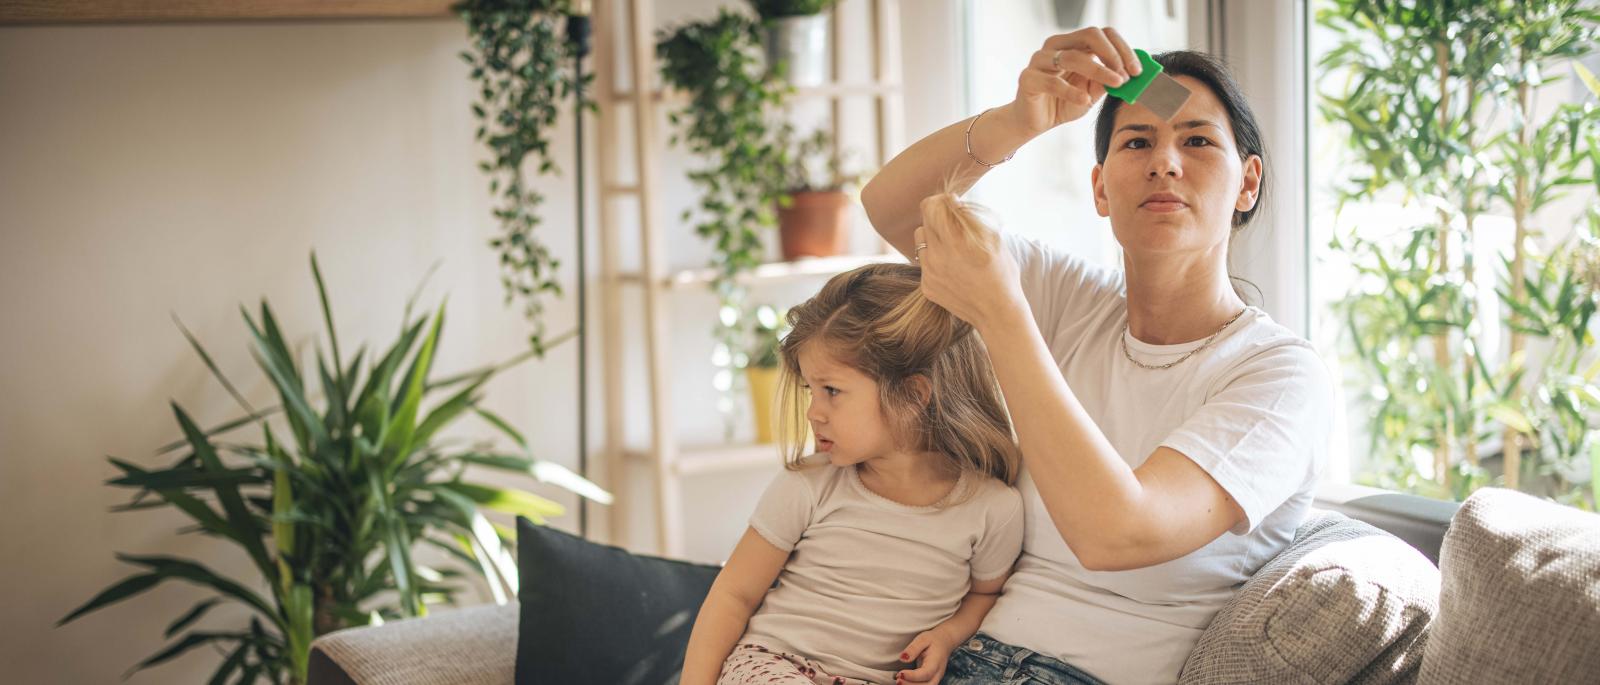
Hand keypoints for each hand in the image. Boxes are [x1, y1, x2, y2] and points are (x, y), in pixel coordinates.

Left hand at [896, 629, 955, 683]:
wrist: (944, 643)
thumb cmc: (933, 640)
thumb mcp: (923, 639)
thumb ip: (913, 648)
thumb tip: (903, 658)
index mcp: (936, 662)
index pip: (926, 673)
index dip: (912, 676)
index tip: (900, 674)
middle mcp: (937, 673)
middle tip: (898, 680)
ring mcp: (935, 678)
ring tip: (898, 681)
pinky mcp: (930, 680)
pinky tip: (903, 681)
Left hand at [912, 194, 1023, 332]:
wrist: (998, 313)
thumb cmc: (1002, 273)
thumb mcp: (994, 240)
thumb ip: (971, 218)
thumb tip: (954, 202)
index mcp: (955, 241)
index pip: (932, 207)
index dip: (942, 201)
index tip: (952, 203)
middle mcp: (937, 257)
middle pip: (925, 221)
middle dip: (938, 217)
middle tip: (953, 221)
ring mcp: (929, 273)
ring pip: (921, 241)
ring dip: (933, 237)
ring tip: (952, 245)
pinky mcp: (926, 287)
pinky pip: (924, 263)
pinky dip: (935, 259)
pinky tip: (953, 268)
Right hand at [1006, 26, 1140, 137]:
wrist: (1035, 122)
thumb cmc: (1063, 102)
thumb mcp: (1092, 91)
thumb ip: (1109, 81)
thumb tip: (1133, 75)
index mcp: (1073, 44)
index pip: (1102, 34)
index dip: (1123, 49)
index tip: (1137, 70)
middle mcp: (1056, 46)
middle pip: (1090, 35)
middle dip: (1113, 55)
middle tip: (1127, 76)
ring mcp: (1040, 60)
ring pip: (1073, 57)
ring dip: (1100, 71)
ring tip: (1116, 85)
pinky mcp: (1028, 79)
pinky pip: (1053, 82)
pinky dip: (1072, 92)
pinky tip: (1085, 100)